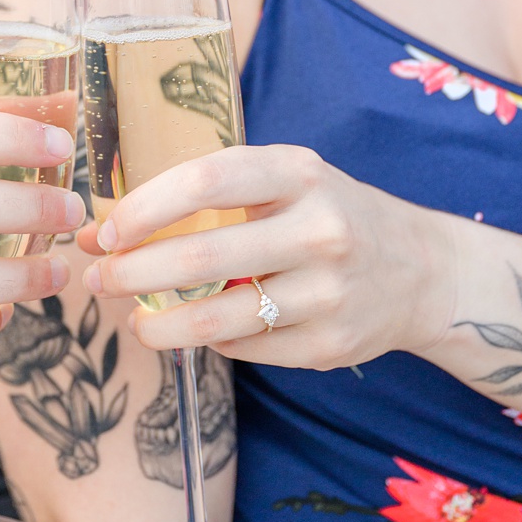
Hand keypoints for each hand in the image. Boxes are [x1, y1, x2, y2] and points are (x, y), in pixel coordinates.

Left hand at [81, 144, 459, 367]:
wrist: (422, 270)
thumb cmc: (325, 214)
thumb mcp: (281, 182)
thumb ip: (204, 198)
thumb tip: (104, 231)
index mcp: (299, 173)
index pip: (206, 182)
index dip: (144, 208)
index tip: (107, 231)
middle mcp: (320, 230)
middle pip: (202, 257)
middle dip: (133, 273)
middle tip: (99, 280)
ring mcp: (329, 292)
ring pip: (216, 319)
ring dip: (157, 324)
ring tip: (134, 320)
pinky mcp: (332, 344)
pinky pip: (244, 349)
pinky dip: (210, 342)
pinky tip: (198, 330)